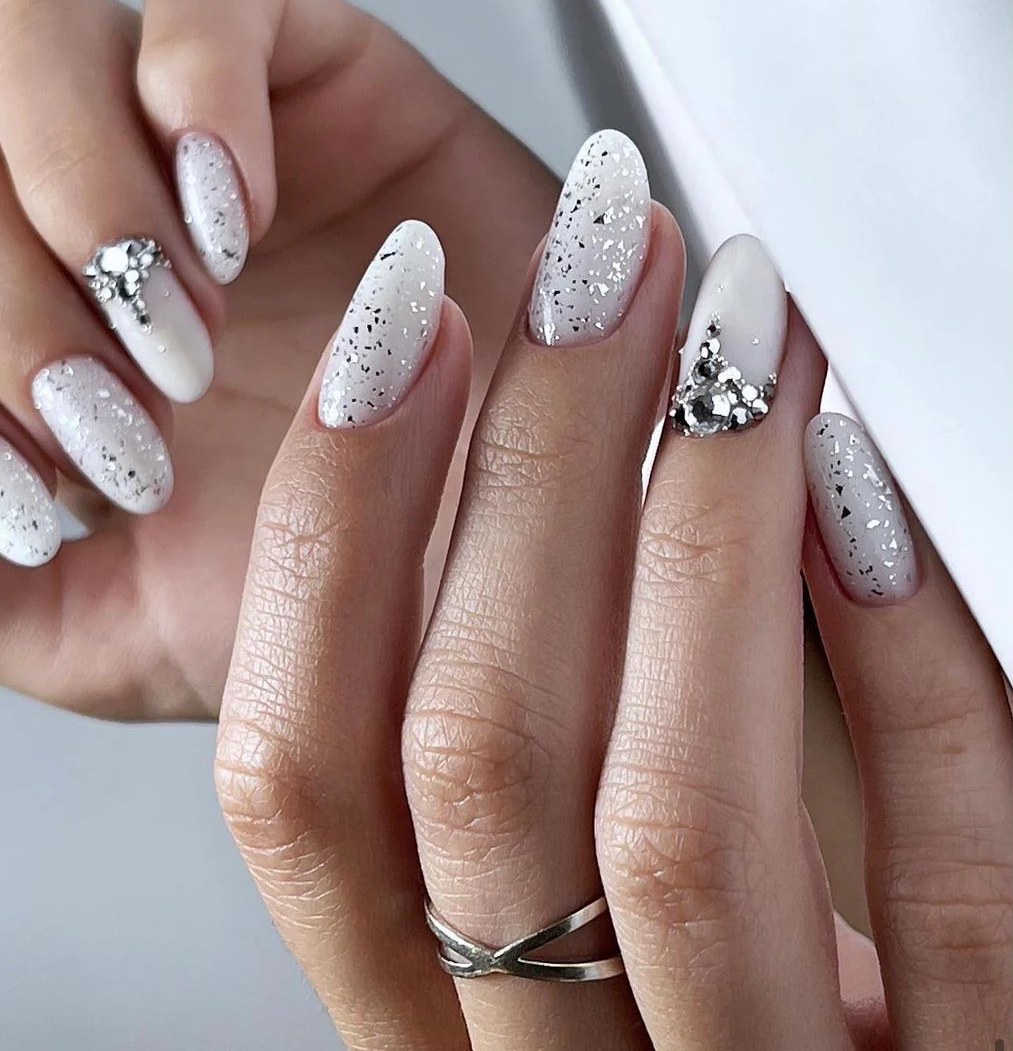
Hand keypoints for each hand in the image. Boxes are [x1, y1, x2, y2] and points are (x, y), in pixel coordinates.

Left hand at [0, 0, 557, 717]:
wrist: (507, 549)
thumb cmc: (333, 585)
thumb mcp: (95, 633)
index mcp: (13, 352)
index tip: (28, 500)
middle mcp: (81, 236)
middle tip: (126, 434)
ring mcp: (188, 149)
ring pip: (30, 47)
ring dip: (82, 200)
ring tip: (191, 335)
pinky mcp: (306, 79)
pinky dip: (198, 89)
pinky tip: (242, 217)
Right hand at [216, 137, 1011, 1049]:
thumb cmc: (684, 994)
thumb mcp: (531, 902)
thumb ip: (473, 749)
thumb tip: (461, 464)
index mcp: (431, 1013)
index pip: (301, 778)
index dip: (328, 526)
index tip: (402, 324)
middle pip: (473, 757)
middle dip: (524, 464)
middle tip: (592, 262)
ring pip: (675, 818)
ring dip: (698, 525)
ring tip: (734, 333)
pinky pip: (937, 892)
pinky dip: (902, 665)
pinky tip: (864, 491)